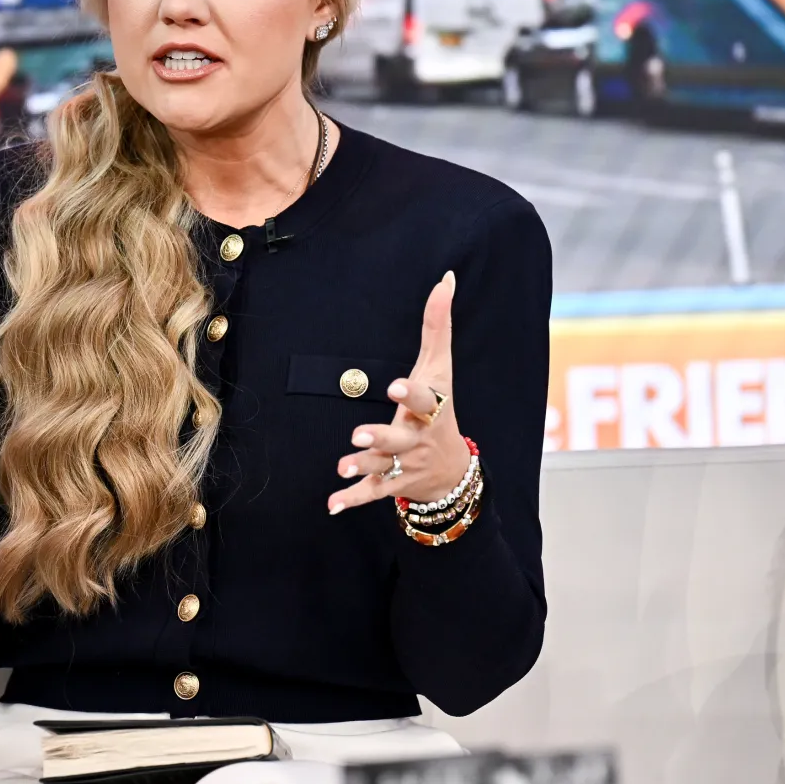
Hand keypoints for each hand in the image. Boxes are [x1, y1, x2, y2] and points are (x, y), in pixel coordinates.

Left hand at [328, 271, 472, 512]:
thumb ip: (438, 325)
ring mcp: (405, 464)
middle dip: (381, 438)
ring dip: (363, 466)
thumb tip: (446, 278)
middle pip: (401, 439)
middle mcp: (418, 439)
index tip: (394, 386)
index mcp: (430, 410)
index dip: (410, 395)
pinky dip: (352, 499)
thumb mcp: (440, 369)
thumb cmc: (440, 407)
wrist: (453, 469)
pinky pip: (372, 493)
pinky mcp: (391, 483)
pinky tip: (331, 505)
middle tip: (357, 434)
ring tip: (342, 464)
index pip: (423, 401)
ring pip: (384, 468)